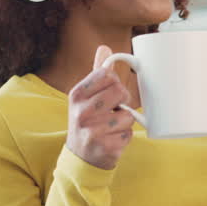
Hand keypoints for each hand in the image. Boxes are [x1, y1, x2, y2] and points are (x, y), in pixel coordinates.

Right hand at [66, 45, 134, 169]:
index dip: (114, 84)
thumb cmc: (87, 122)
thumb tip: (104, 48)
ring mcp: (92, 131)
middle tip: (112, 111)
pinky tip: (111, 140)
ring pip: (128, 115)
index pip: (108, 75)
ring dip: (124, 123)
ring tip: (110, 128)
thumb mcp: (85, 97)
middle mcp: (82, 112)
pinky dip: (125, 138)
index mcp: (77, 95)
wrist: (80, 157)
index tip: (109, 93)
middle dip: (122, 102)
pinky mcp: (105, 147)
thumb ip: (97, 73)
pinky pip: (129, 134)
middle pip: (120, 91)